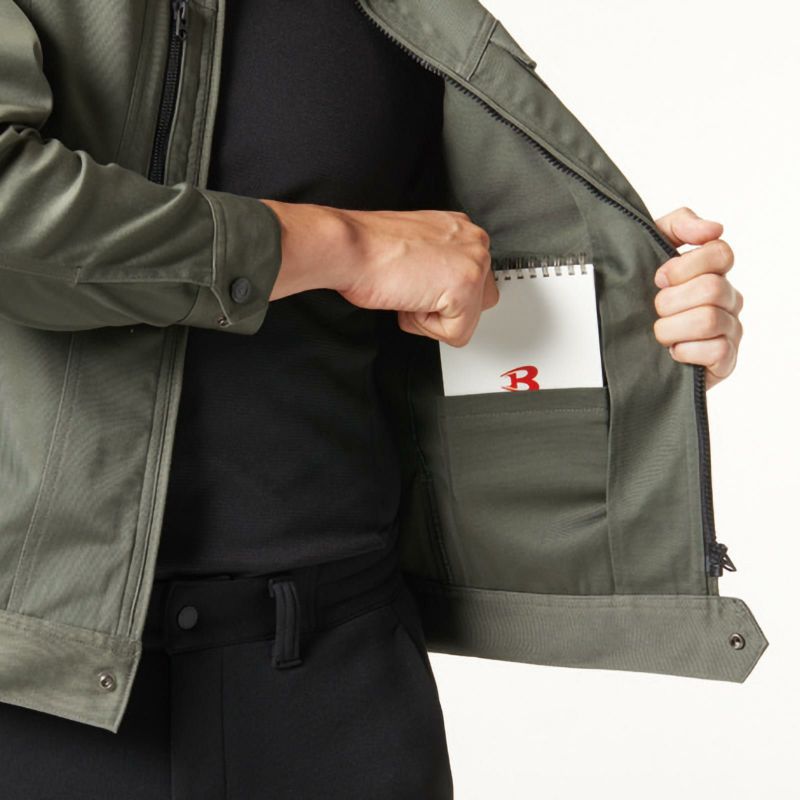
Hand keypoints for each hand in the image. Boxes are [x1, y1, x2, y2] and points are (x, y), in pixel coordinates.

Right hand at [262, 199, 498, 346]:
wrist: (350, 248)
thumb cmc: (367, 249)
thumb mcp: (415, 247)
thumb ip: (439, 263)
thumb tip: (441, 289)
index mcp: (461, 229)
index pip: (473, 281)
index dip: (441, 295)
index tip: (419, 283)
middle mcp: (474, 241)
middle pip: (479, 303)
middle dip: (444, 309)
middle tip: (414, 289)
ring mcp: (473, 264)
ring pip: (467, 320)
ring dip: (433, 318)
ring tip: (409, 290)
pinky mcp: (464, 288)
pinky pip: (456, 334)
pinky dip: (426, 326)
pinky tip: (409, 297)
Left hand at [651, 207, 743, 389]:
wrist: (628, 352)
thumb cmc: (641, 299)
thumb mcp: (649, 253)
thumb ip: (678, 225)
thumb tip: (713, 228)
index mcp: (713, 272)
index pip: (720, 253)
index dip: (685, 265)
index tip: (659, 278)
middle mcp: (728, 298)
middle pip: (711, 288)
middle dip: (670, 301)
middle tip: (656, 310)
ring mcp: (731, 329)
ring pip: (709, 319)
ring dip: (672, 328)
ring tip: (661, 333)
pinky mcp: (726, 359)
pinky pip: (716, 350)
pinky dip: (685, 351)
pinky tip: (673, 353)